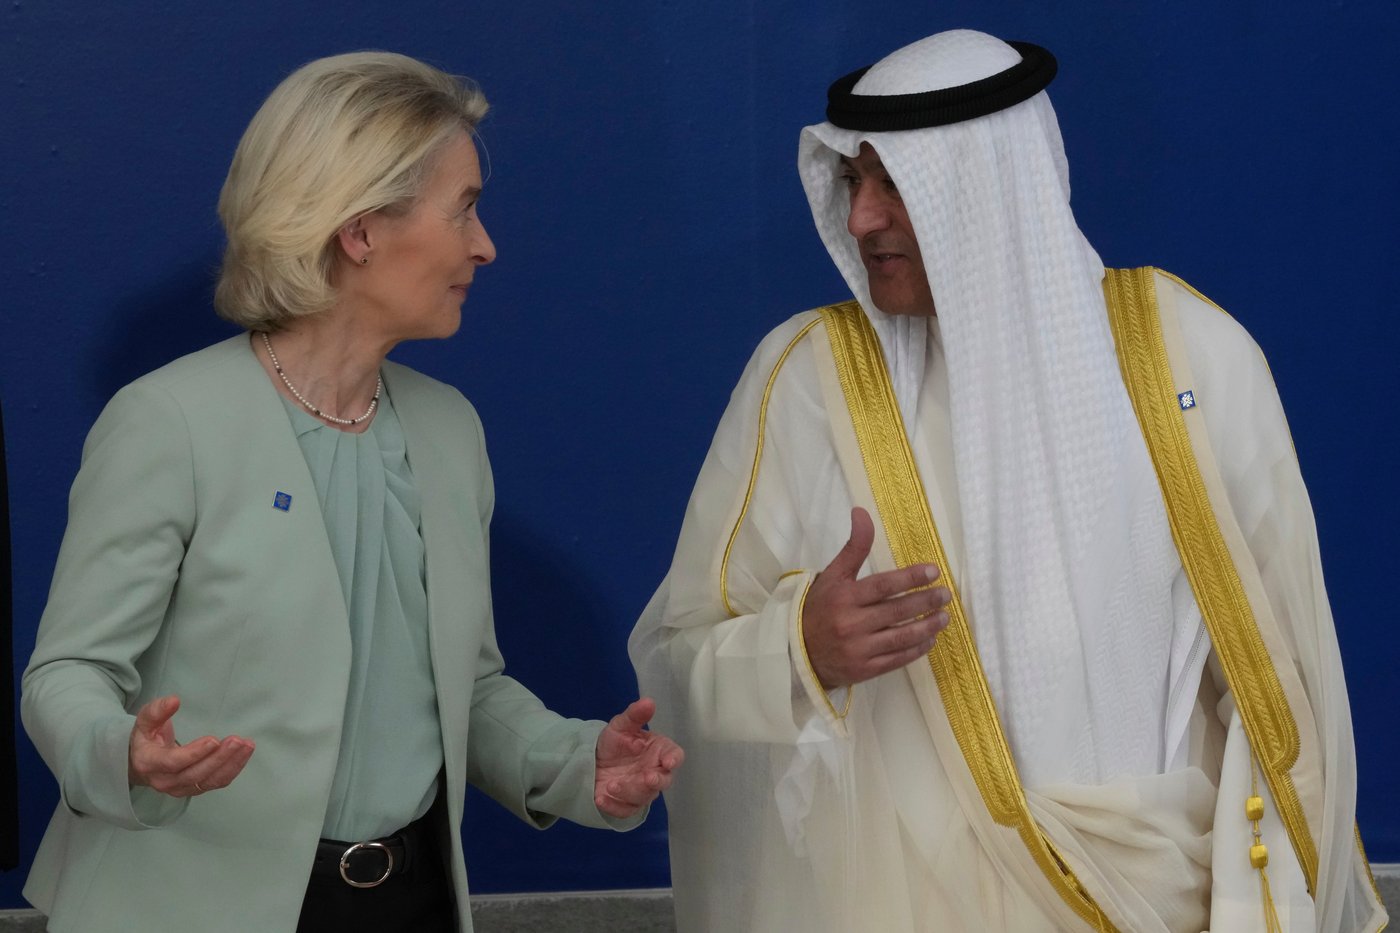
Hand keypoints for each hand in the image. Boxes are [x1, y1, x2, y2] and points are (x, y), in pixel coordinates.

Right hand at [128, 694, 255, 797]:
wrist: (142, 763)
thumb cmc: (146, 738)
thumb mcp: (145, 721)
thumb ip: (157, 710)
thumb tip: (174, 700)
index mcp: (149, 763)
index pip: (173, 762)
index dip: (194, 753)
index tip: (214, 740)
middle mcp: (165, 781)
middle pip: (195, 773)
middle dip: (219, 758)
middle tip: (237, 741)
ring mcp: (180, 788)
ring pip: (208, 780)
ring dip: (230, 764)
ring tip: (247, 746)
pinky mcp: (194, 789)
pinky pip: (216, 782)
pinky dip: (232, 769)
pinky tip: (244, 754)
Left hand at [593, 697, 683, 818]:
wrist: (592, 761)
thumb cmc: (614, 742)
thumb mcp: (621, 725)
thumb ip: (635, 715)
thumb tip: (649, 701)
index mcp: (659, 751)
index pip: (674, 755)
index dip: (674, 759)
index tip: (668, 762)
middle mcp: (655, 772)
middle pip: (664, 781)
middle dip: (656, 781)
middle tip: (646, 778)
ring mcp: (642, 791)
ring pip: (644, 797)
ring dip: (629, 792)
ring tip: (610, 785)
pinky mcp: (627, 805)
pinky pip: (625, 810)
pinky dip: (614, 806)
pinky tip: (600, 798)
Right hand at [802, 507, 951, 689]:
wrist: (798, 652)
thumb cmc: (819, 609)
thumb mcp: (832, 576)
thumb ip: (854, 547)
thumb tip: (862, 512)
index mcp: (844, 597)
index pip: (882, 586)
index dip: (910, 578)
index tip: (933, 571)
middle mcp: (851, 623)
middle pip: (896, 611)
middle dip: (925, 602)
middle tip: (945, 594)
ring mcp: (859, 649)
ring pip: (900, 637)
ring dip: (927, 627)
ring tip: (944, 617)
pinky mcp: (864, 670)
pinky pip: (896, 659)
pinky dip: (916, 649)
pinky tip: (929, 639)